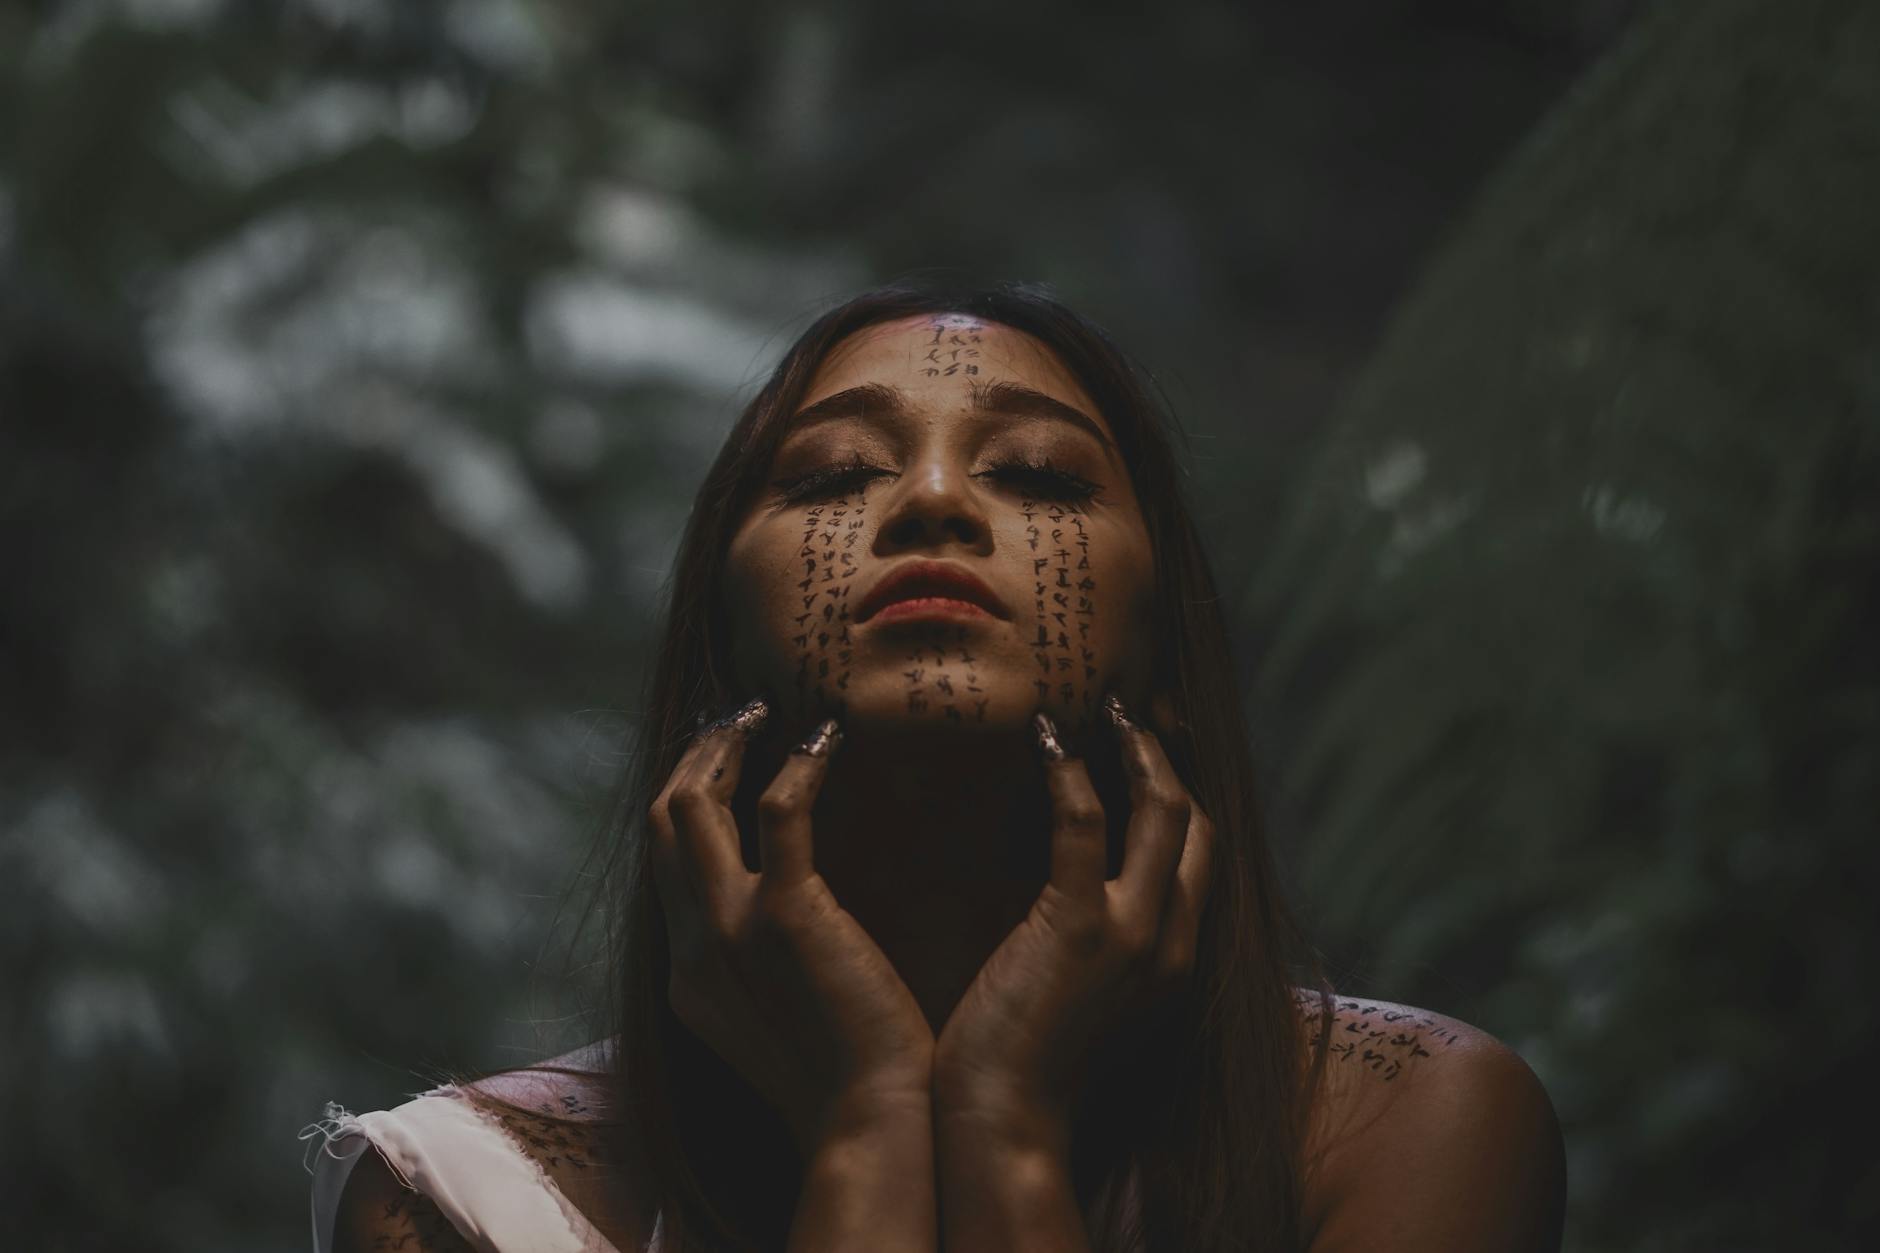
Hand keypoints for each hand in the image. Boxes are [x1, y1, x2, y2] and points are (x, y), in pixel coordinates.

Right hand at [648, 699, 936, 1157]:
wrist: (866, 1123)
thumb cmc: (845, 1074)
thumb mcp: (774, 1016)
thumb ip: (760, 962)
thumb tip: (786, 911)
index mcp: (688, 972)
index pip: (663, 861)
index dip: (685, 795)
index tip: (719, 752)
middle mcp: (692, 946)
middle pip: (662, 823)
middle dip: (693, 757)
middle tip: (736, 713)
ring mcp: (729, 929)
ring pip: (690, 806)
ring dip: (722, 746)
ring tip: (763, 709)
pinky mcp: (784, 916)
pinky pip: (779, 811)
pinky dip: (798, 762)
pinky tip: (828, 738)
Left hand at [931, 695, 1214, 1157]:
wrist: (1007, 1124)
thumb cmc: (1029, 1061)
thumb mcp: (1087, 994)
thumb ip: (1098, 942)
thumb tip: (1073, 886)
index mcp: (1178, 957)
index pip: (1200, 852)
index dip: (1180, 789)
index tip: (1151, 739)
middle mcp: (1175, 941)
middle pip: (1198, 821)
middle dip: (1170, 753)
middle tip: (1133, 703)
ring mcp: (1136, 934)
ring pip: (1164, 811)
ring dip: (1135, 748)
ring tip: (1100, 709)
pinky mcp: (1082, 928)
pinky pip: (1086, 824)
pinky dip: (1071, 772)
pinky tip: (1047, 741)